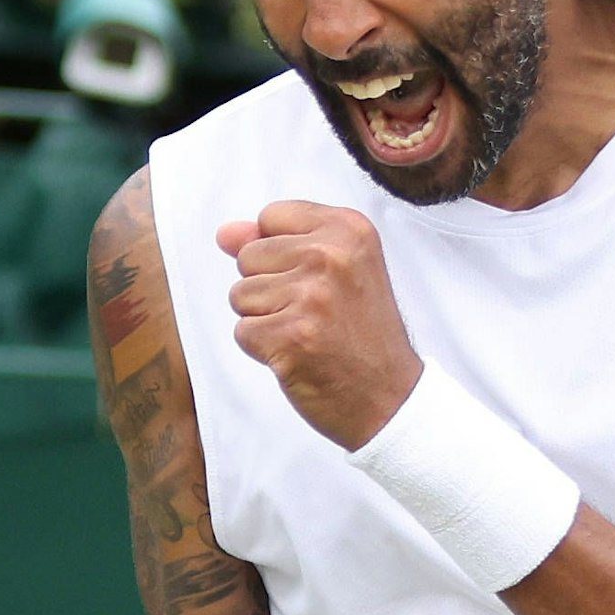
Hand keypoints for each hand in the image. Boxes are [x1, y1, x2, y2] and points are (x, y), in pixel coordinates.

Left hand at [217, 201, 423, 450]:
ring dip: (264, 320)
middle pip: (249, 255)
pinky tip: (299, 355)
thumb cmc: (363, 334)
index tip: (317, 279)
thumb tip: (224, 233)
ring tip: (307, 333)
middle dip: (269, 287)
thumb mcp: (338, 270)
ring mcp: (311, 296)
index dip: (280, 252)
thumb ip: (278, 242)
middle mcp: (331, 255)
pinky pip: (242, 331)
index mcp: (349, 229)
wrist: (390, 398)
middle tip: (315, 313)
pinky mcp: (290, 336)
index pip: (271, 216)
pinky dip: (263, 349)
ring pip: (240, 294)